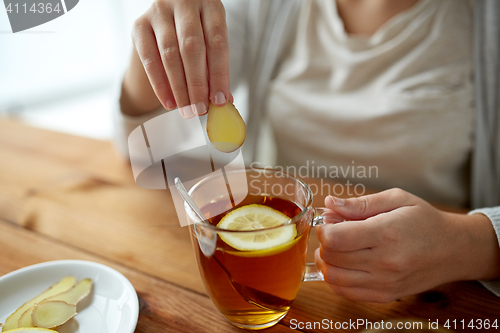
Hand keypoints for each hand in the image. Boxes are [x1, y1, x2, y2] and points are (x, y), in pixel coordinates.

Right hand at [130, 0, 231, 116]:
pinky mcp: (139, 24)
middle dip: (197, 84)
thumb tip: (223, 101)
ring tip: (186, 110)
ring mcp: (159, 12)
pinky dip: (159, 84)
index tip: (220, 100)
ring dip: (179, 87)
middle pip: (192, 48)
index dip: (219, 74)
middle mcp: (184, 3)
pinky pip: (148, 59)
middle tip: (201, 109)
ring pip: (170, 54)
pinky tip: (169, 101)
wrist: (169, 17)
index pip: (217, 42)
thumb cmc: (197, 33)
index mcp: (210, 5)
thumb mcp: (212, 42)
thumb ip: (217, 68)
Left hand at [315, 188, 499, 302]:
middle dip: (323, 242)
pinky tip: (344, 264)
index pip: (336, 238)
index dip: (324, 229)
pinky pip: (345, 292)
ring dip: (326, 261)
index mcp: (387, 233)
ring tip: (336, 248)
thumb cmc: (424, 220)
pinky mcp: (385, 295)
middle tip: (333, 231)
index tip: (329, 222)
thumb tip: (330, 203)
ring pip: (333, 277)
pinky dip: (335, 278)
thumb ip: (360, 203)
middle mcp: (385, 262)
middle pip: (332, 256)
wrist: (454, 250)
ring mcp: (385, 283)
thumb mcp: (396, 199)